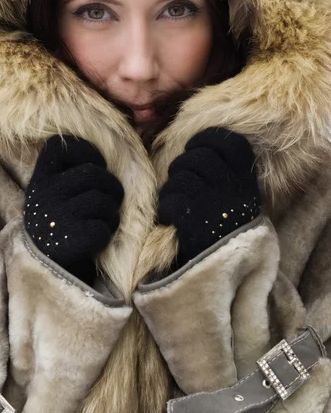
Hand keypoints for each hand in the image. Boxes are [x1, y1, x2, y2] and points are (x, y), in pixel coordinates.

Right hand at [24, 135, 123, 284]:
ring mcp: (56, 216)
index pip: (62, 146)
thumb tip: (105, 157)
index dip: (86, 152)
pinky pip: (103, 227)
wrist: (42, 267)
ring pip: (102, 200)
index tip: (94, 167)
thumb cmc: (56, 223)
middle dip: (111, 187)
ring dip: (112, 212)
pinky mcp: (69, 240)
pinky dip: (107, 233)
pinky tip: (99, 238)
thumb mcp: (50, 194)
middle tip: (111, 199)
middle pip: (93, 173)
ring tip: (104, 220)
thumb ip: (67, 173)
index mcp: (40, 178)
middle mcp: (45, 193)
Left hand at [157, 128, 260, 269]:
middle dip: (183, 165)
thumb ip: (226, 173)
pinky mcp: (194, 223)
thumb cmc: (227, 231)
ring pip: (180, 178)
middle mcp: (233, 190)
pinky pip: (170, 200)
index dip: (208, 139)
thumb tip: (200, 145)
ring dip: (172, 189)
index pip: (231, 142)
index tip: (198, 148)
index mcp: (246, 182)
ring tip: (177, 202)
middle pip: (198, 157)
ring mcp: (214, 205)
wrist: (226, 273)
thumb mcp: (239, 200)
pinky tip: (171, 219)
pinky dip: (166, 209)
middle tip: (183, 181)